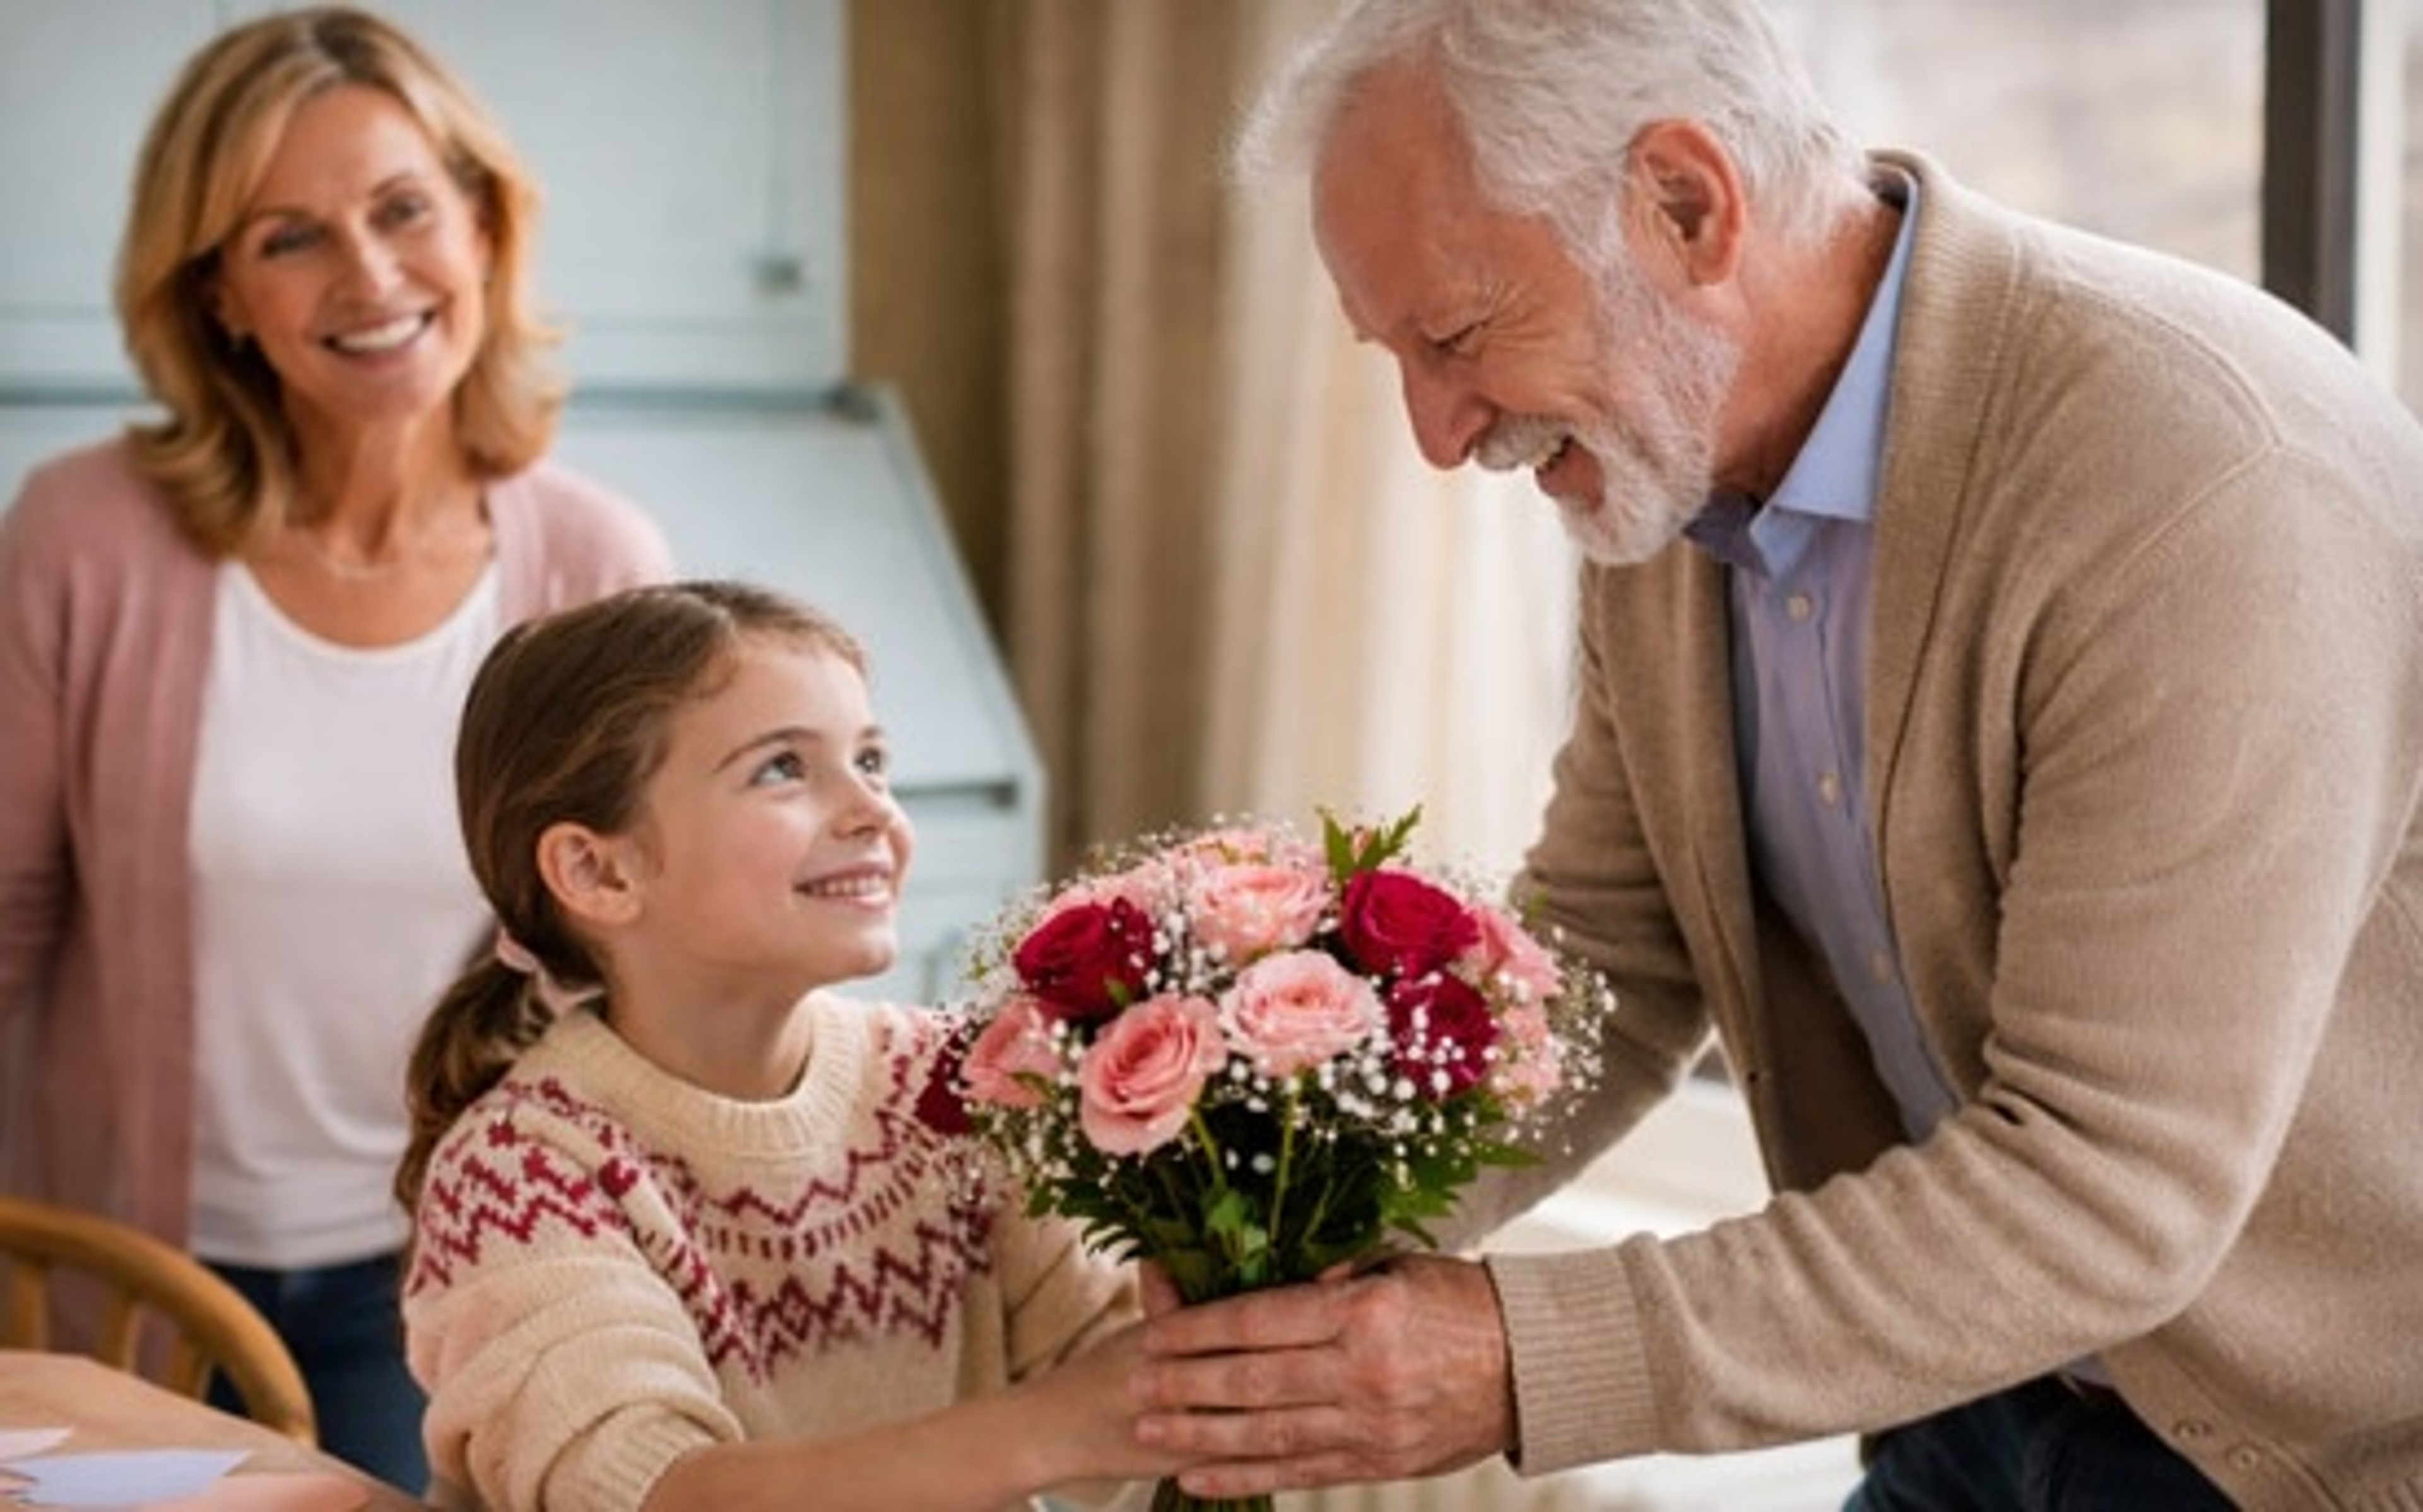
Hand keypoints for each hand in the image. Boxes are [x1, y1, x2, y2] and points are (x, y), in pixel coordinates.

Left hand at [1129, 1254, 1514, 1498]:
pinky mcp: (1379, 1463)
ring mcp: (1370, 1426)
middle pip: (1253, 1382)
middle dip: (1185, 1385)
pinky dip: (1243, 1474)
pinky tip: (1198, 1473)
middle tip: (1133, 1385)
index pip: (1261, 1321)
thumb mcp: (1397, 1267)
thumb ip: (1332, 1277)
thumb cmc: (1460, 1301)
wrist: (1532, 1366)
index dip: (1200, 1330)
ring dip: (1200, 1435)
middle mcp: (1362, 1373)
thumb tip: (1268, 1283)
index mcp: (1364, 1312)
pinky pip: (1298, 1472)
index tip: (1153, 1333)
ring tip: (1149, 1430)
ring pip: (1267, 1435)